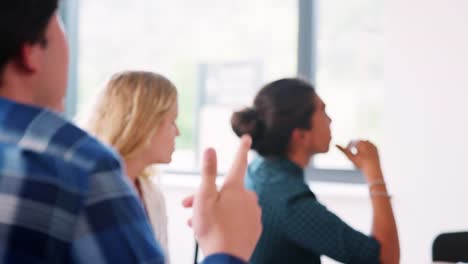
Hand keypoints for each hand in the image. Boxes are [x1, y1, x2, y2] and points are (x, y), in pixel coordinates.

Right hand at [182, 135, 261, 260]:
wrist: (227, 259)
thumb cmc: (212, 227)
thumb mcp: (204, 197)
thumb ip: (208, 172)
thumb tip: (210, 149)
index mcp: (236, 188)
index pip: (239, 162)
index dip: (242, 148)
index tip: (247, 137)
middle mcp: (249, 197)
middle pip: (226, 190)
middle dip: (207, 195)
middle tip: (187, 207)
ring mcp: (254, 213)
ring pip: (231, 205)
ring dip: (214, 209)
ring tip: (196, 223)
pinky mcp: (255, 228)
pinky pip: (239, 218)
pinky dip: (227, 220)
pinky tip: (215, 230)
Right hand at [336, 140, 382, 180]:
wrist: (373, 169)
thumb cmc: (361, 163)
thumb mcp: (351, 157)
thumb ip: (343, 150)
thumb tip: (335, 144)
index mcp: (360, 142)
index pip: (351, 142)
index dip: (348, 147)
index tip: (348, 152)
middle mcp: (367, 141)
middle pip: (357, 142)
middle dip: (354, 147)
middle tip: (353, 153)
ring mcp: (372, 144)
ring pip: (363, 144)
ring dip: (360, 148)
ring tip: (359, 155)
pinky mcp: (376, 148)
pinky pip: (369, 146)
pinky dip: (366, 150)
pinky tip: (365, 156)